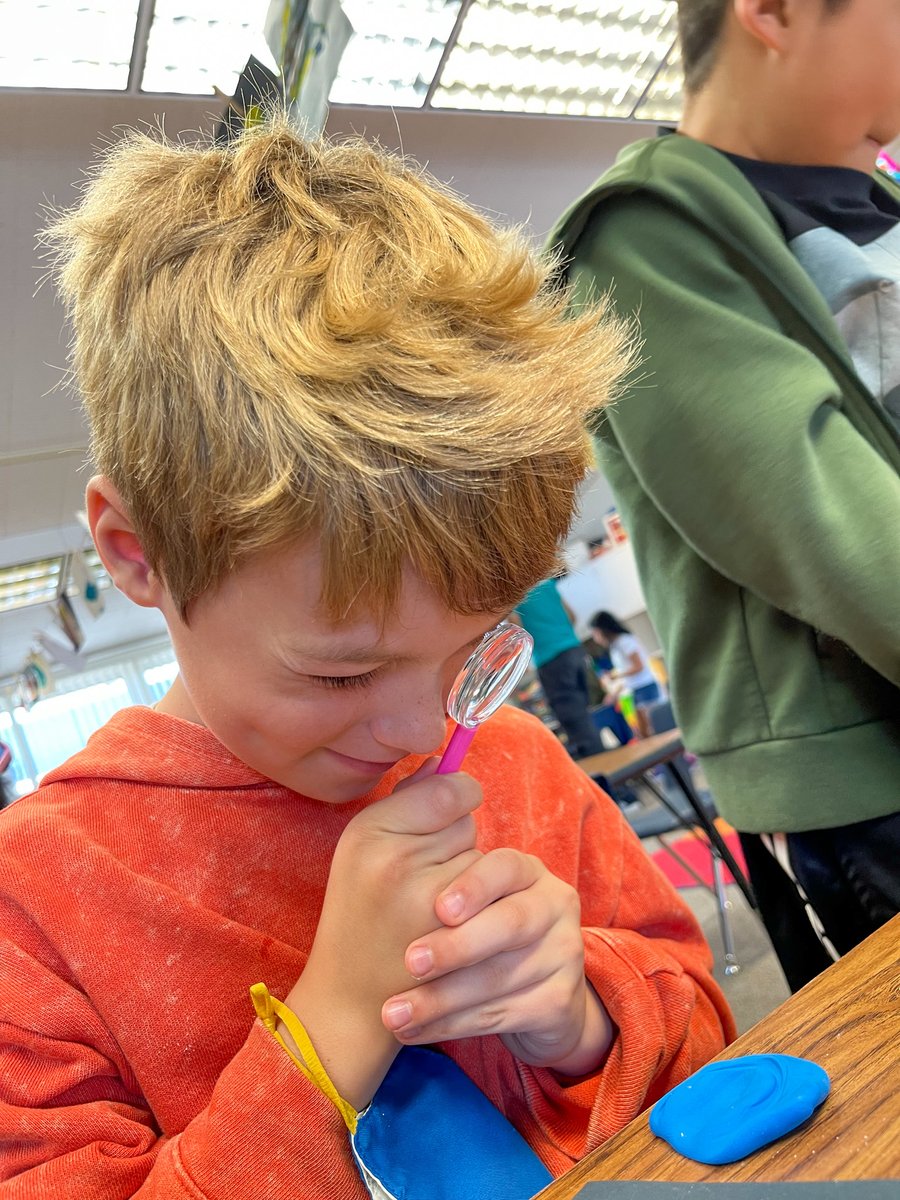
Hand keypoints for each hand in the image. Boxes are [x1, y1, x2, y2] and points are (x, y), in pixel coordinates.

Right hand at [283, 762, 482, 1106]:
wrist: (349, 999)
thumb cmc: (359, 914)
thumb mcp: (363, 848)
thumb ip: (405, 799)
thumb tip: (442, 759)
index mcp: (368, 829)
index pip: (446, 787)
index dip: (458, 794)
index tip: (453, 808)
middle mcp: (394, 857)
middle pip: (465, 819)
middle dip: (457, 838)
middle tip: (427, 870)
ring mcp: (426, 896)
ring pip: (481, 855)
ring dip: (471, 873)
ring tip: (434, 901)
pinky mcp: (452, 933)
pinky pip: (490, 896)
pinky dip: (481, 907)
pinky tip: (451, 926)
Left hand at [381, 850, 613, 1076]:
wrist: (538, 999)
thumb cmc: (486, 937)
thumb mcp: (473, 906)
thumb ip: (443, 890)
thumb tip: (392, 879)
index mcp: (529, 872)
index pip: (506, 867)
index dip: (474, 886)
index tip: (438, 909)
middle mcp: (554, 906)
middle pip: (510, 924)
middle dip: (456, 946)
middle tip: (410, 962)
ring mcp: (564, 955)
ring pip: (498, 977)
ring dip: (440, 998)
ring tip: (394, 1012)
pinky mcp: (559, 1003)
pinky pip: (500, 1016)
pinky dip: (452, 1026)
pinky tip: (414, 1031)